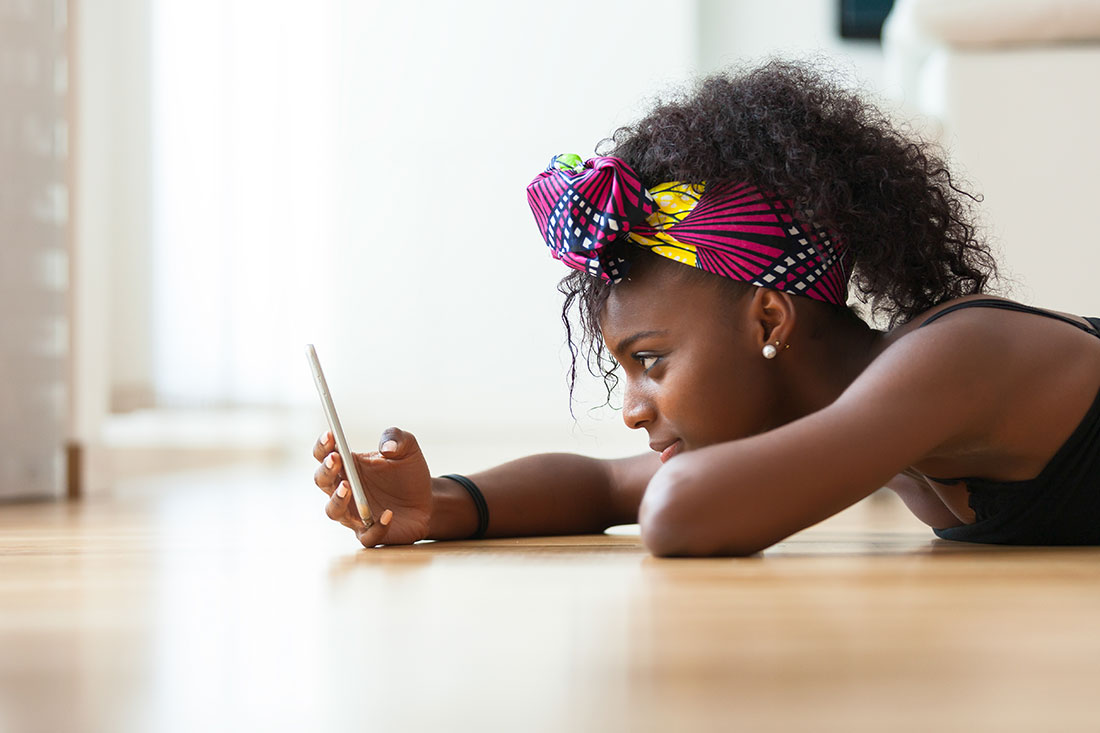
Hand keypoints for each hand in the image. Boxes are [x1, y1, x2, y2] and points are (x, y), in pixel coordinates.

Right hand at [313, 427, 431, 546]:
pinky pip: (367, 534)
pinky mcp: (370, 533)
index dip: (323, 446)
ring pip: (333, 511)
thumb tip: (386, 447)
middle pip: (322, 481)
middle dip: (326, 470)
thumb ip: (397, 438)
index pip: (325, 455)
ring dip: (337, 499)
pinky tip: (388, 514)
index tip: (331, 435)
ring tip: (347, 486)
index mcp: (348, 466)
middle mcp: (345, 490)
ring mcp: (354, 513)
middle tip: (335, 459)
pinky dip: (376, 526)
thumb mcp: (408, 448)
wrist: (427, 500)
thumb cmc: (409, 472)